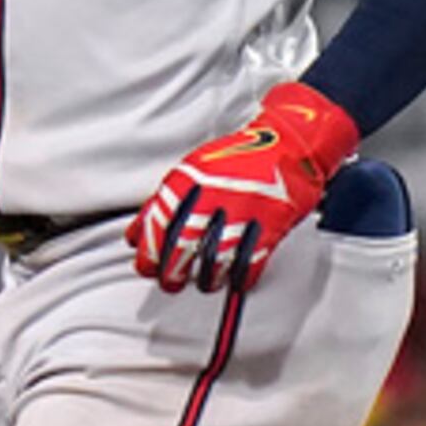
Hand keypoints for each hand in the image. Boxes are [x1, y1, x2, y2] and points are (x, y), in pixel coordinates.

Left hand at [130, 83, 357, 295]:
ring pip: (216, 258)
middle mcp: (215, 191)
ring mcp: (244, 207)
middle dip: (172, 271)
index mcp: (192, 177)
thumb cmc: (240, 159)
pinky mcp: (271, 222)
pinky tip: (235, 280)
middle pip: (183, 242)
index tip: (145, 267)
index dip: (148, 250)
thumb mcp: (195, 170)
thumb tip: (135, 237)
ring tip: (205, 283)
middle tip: (170, 282)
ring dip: (207, 279)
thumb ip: (164, 202)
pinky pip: (250, 261)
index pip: (160, 220)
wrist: (290, 142)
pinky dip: (240, 278)